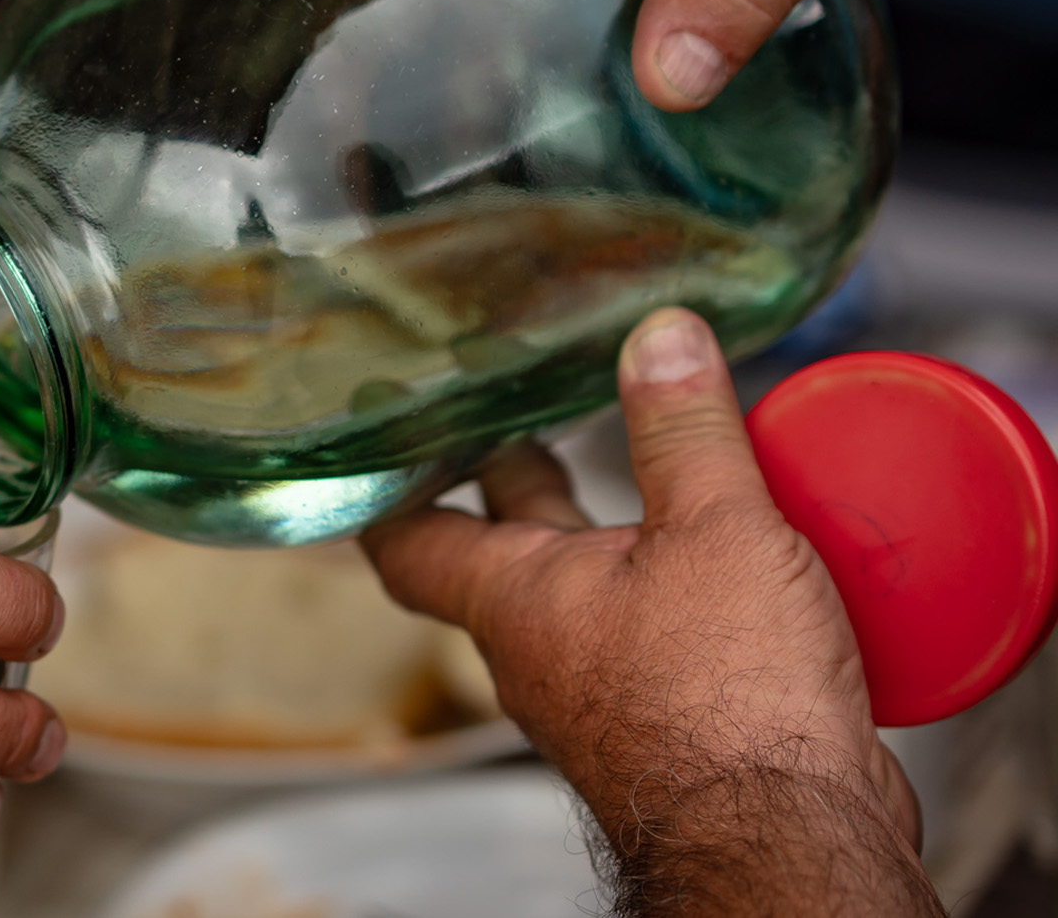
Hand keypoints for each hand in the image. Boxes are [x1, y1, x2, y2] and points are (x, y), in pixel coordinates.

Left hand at [363, 310, 940, 913]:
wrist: (789, 844)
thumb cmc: (728, 707)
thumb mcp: (714, 532)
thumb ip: (683, 430)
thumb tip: (659, 336)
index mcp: (513, 597)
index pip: (408, 538)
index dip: (393, 486)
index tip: (391, 436)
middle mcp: (538, 651)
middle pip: (505, 549)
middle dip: (524, 480)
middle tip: (536, 415)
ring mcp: (598, 695)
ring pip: (589, 593)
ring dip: (614, 535)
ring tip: (659, 472)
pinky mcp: (666, 727)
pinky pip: (656, 640)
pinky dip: (680, 593)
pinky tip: (743, 567)